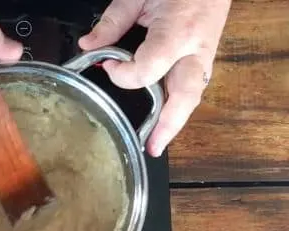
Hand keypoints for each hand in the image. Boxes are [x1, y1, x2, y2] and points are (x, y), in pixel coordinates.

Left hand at [78, 0, 231, 156]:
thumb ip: (112, 21)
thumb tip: (88, 45)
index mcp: (177, 31)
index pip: (148, 69)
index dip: (123, 74)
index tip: (106, 65)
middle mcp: (196, 48)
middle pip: (186, 95)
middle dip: (168, 125)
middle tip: (150, 146)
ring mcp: (206, 53)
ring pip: (194, 95)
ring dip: (176, 121)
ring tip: (157, 142)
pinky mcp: (206, 55)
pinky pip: (193, 86)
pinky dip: (179, 105)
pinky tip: (165, 119)